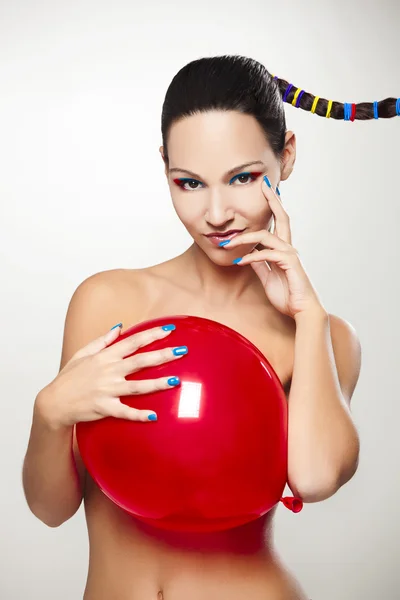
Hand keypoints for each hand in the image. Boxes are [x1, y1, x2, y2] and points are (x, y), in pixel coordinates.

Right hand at [36, 324, 185, 428]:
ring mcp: (107, 389)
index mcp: (105, 356)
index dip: (152, 334)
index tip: (170, 329)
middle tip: (182, 350)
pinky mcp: (104, 407)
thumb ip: (103, 339)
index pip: (133, 341)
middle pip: (140, 361)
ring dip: (158, 383)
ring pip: (137, 386)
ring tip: (176, 381)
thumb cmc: (69, 377)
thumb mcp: (83, 353)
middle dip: (162, 355)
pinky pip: (125, 411)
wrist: (54, 402)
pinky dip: (139, 415)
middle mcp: (108, 371)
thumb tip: (120, 326)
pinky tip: (154, 416)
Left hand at [221, 176, 324, 318]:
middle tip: (264, 184)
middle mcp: (288, 248)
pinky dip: (251, 257)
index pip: (278, 222)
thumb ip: (259, 264)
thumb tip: (247, 255)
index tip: (265, 190)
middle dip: (272, 200)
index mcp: (283, 249)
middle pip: (282, 217)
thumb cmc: (286, 295)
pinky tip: (240, 261)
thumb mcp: (267, 277)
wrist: (300, 311)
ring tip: (228, 243)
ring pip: (266, 236)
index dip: (272, 206)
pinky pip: (267, 255)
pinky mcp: (289, 264)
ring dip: (244, 239)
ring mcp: (290, 255)